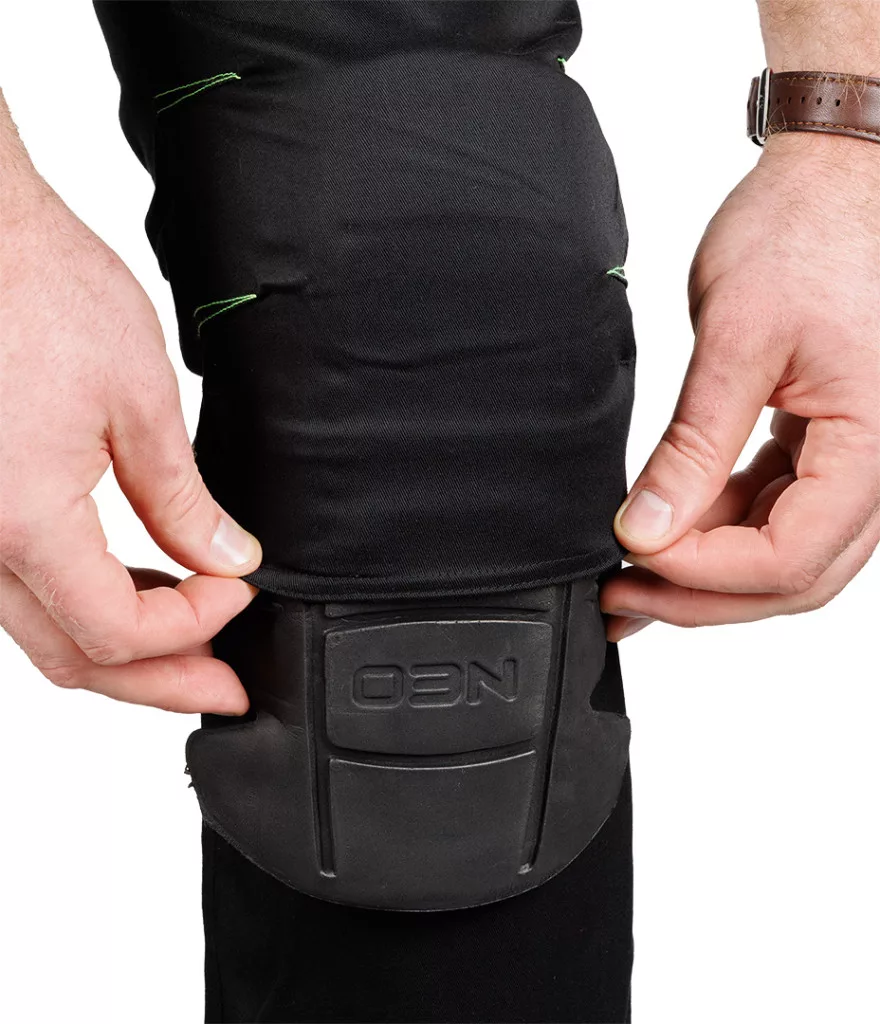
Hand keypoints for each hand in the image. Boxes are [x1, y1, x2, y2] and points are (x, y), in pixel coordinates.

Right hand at [0, 180, 261, 711]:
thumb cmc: (39, 289)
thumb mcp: (138, 400)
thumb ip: (183, 500)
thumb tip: (225, 557)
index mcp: (19, 520)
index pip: (114, 632)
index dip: (192, 630)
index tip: (241, 596)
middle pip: (74, 657)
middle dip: (161, 680)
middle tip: (225, 688)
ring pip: (46, 634)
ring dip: (125, 650)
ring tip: (196, 645)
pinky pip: (25, 591)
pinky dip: (87, 606)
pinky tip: (140, 592)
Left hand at [601, 132, 879, 640]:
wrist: (831, 181)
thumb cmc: (804, 232)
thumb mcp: (738, 340)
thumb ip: (694, 447)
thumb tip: (646, 530)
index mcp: (873, 443)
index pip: (791, 555)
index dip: (705, 574)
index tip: (633, 557)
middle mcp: (875, 465)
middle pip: (793, 576)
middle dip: (702, 597)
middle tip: (622, 597)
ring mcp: (850, 459)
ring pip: (783, 554)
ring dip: (706, 573)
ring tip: (629, 574)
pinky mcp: (819, 446)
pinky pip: (772, 512)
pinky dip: (717, 531)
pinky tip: (664, 531)